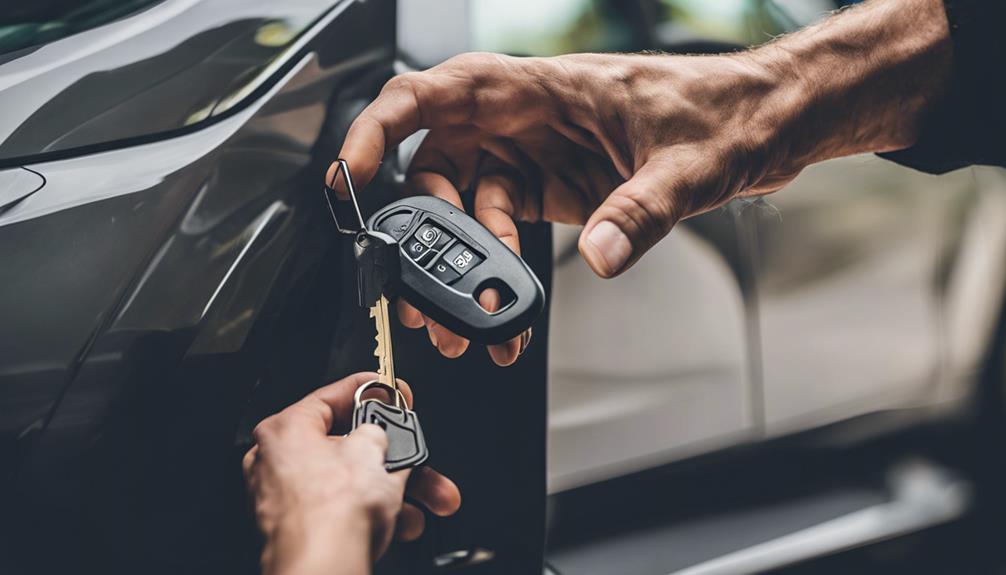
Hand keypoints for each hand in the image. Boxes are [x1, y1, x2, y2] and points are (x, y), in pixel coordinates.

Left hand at [243, 372, 460, 574]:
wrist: (324, 569)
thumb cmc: (333, 512)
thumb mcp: (372, 450)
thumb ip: (378, 430)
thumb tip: (377, 434)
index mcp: (285, 430)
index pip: (332, 397)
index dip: (372, 391)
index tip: (394, 392)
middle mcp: (276, 462)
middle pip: (348, 446)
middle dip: (395, 455)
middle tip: (417, 452)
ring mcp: (286, 499)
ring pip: (352, 482)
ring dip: (395, 489)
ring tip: (429, 498)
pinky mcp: (300, 529)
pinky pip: (344, 509)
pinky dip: (375, 511)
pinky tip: (404, 521)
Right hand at [330, 0, 949, 364]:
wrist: (764, 123)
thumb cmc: (729, 113)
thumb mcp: (691, 166)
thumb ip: (641, 211)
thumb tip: (601, 255)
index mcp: (549, 88)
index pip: (443, 91)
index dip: (385, 123)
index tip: (354, 167)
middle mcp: (530, 118)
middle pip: (438, 154)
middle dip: (418, 216)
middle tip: (412, 271)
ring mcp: (537, 153)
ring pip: (464, 197)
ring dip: (456, 253)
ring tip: (462, 308)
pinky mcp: (551, 186)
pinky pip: (500, 222)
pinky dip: (494, 262)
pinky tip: (506, 298)